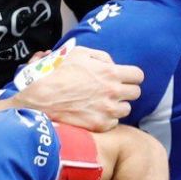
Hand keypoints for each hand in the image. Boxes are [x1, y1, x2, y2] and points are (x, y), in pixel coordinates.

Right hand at [16, 42, 141, 131]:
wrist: (42, 99)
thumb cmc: (59, 74)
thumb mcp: (78, 54)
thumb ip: (101, 56)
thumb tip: (112, 64)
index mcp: (110, 73)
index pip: (138, 75)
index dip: (131, 76)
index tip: (124, 79)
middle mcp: (113, 92)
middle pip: (136, 93)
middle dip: (126, 91)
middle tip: (113, 91)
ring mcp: (107, 110)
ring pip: (126, 109)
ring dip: (117, 106)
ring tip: (104, 104)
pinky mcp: (100, 124)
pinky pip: (113, 122)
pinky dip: (106, 119)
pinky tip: (95, 113)